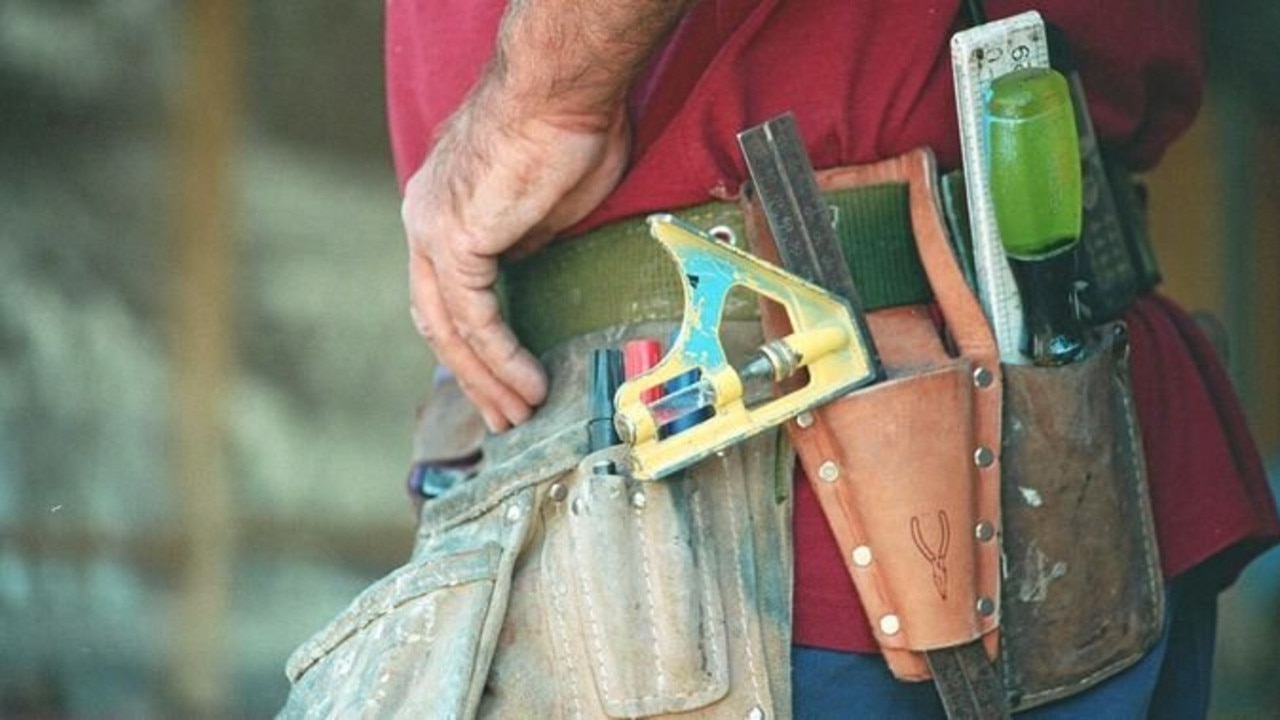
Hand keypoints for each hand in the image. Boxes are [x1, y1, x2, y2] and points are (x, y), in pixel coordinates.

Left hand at [401, 92, 629, 431]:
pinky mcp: (453, 242)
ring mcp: (432, 231)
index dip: (470, 342)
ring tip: (520, 418)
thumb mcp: (551, 204)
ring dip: (487, 380)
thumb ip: (530, 241)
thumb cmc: (569, 127)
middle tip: (503, 417)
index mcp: (444, 209)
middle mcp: (425, 220)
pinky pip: (475, 319)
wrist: (563, 88)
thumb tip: (528, 267)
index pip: (446, 292)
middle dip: (472, 376)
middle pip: (438, 321)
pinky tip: (527, 386)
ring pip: (451, 329)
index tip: (499, 379)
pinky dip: (501, 359)